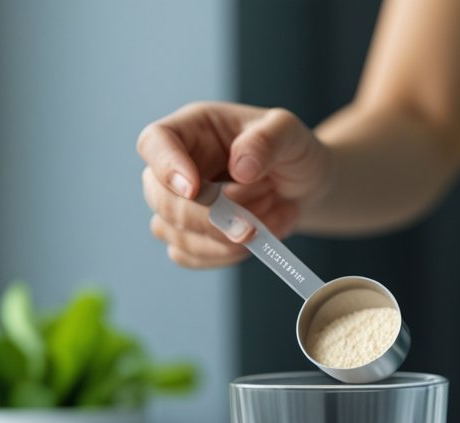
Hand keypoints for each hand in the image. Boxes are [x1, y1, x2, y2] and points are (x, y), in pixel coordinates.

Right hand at [137, 102, 331, 267]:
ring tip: (272, 210)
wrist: (305, 187)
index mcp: (193, 129)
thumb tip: (241, 169)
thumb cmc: (291, 151)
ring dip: (228, 235)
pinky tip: (260, 235)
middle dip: (211, 216)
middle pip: (159, 197)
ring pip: (175, 232)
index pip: (154, 142)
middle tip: (260, 211)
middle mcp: (177, 166)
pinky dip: (227, 253)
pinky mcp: (190, 237)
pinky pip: (190, 256)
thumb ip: (267, 141)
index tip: (194, 190)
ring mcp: (179, 204)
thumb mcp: (289, 132)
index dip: (166, 167)